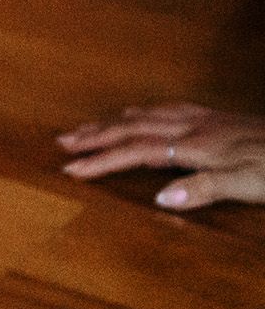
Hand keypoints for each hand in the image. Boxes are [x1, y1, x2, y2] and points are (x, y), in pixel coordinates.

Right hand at [59, 103, 264, 209]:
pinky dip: (146, 112)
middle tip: (62, 140)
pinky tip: (144, 114)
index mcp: (198, 146)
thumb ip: (204, 189)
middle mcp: (197, 127)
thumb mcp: (249, 186)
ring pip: (150, 115)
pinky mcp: (221, 119)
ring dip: (115, 121)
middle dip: (96, 134)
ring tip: (89, 126)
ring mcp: (208, 120)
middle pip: (135, 127)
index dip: (102, 160)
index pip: (138, 151)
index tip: (70, 169)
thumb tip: (160, 199)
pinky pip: (171, 109)